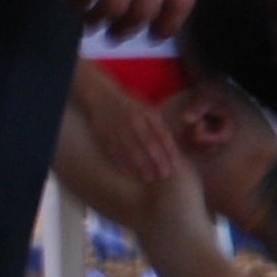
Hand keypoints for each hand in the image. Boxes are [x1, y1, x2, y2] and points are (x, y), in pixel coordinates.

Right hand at [70, 65, 177, 189]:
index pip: (161, 134)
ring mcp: (117, 129)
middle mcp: (132, 121)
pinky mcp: (104, 136)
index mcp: (147, 113)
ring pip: (131, 151)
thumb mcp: (147, 109)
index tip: (175, 163)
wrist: (101, 98)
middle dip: (157, 160)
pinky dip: (122, 164)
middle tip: (165, 174)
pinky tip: (130, 174)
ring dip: (141, 166)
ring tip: (150, 178)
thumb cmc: (130, 106)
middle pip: (148, 144)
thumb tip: (172, 146)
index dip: (169, 149)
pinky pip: (114, 153)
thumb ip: (158, 125)